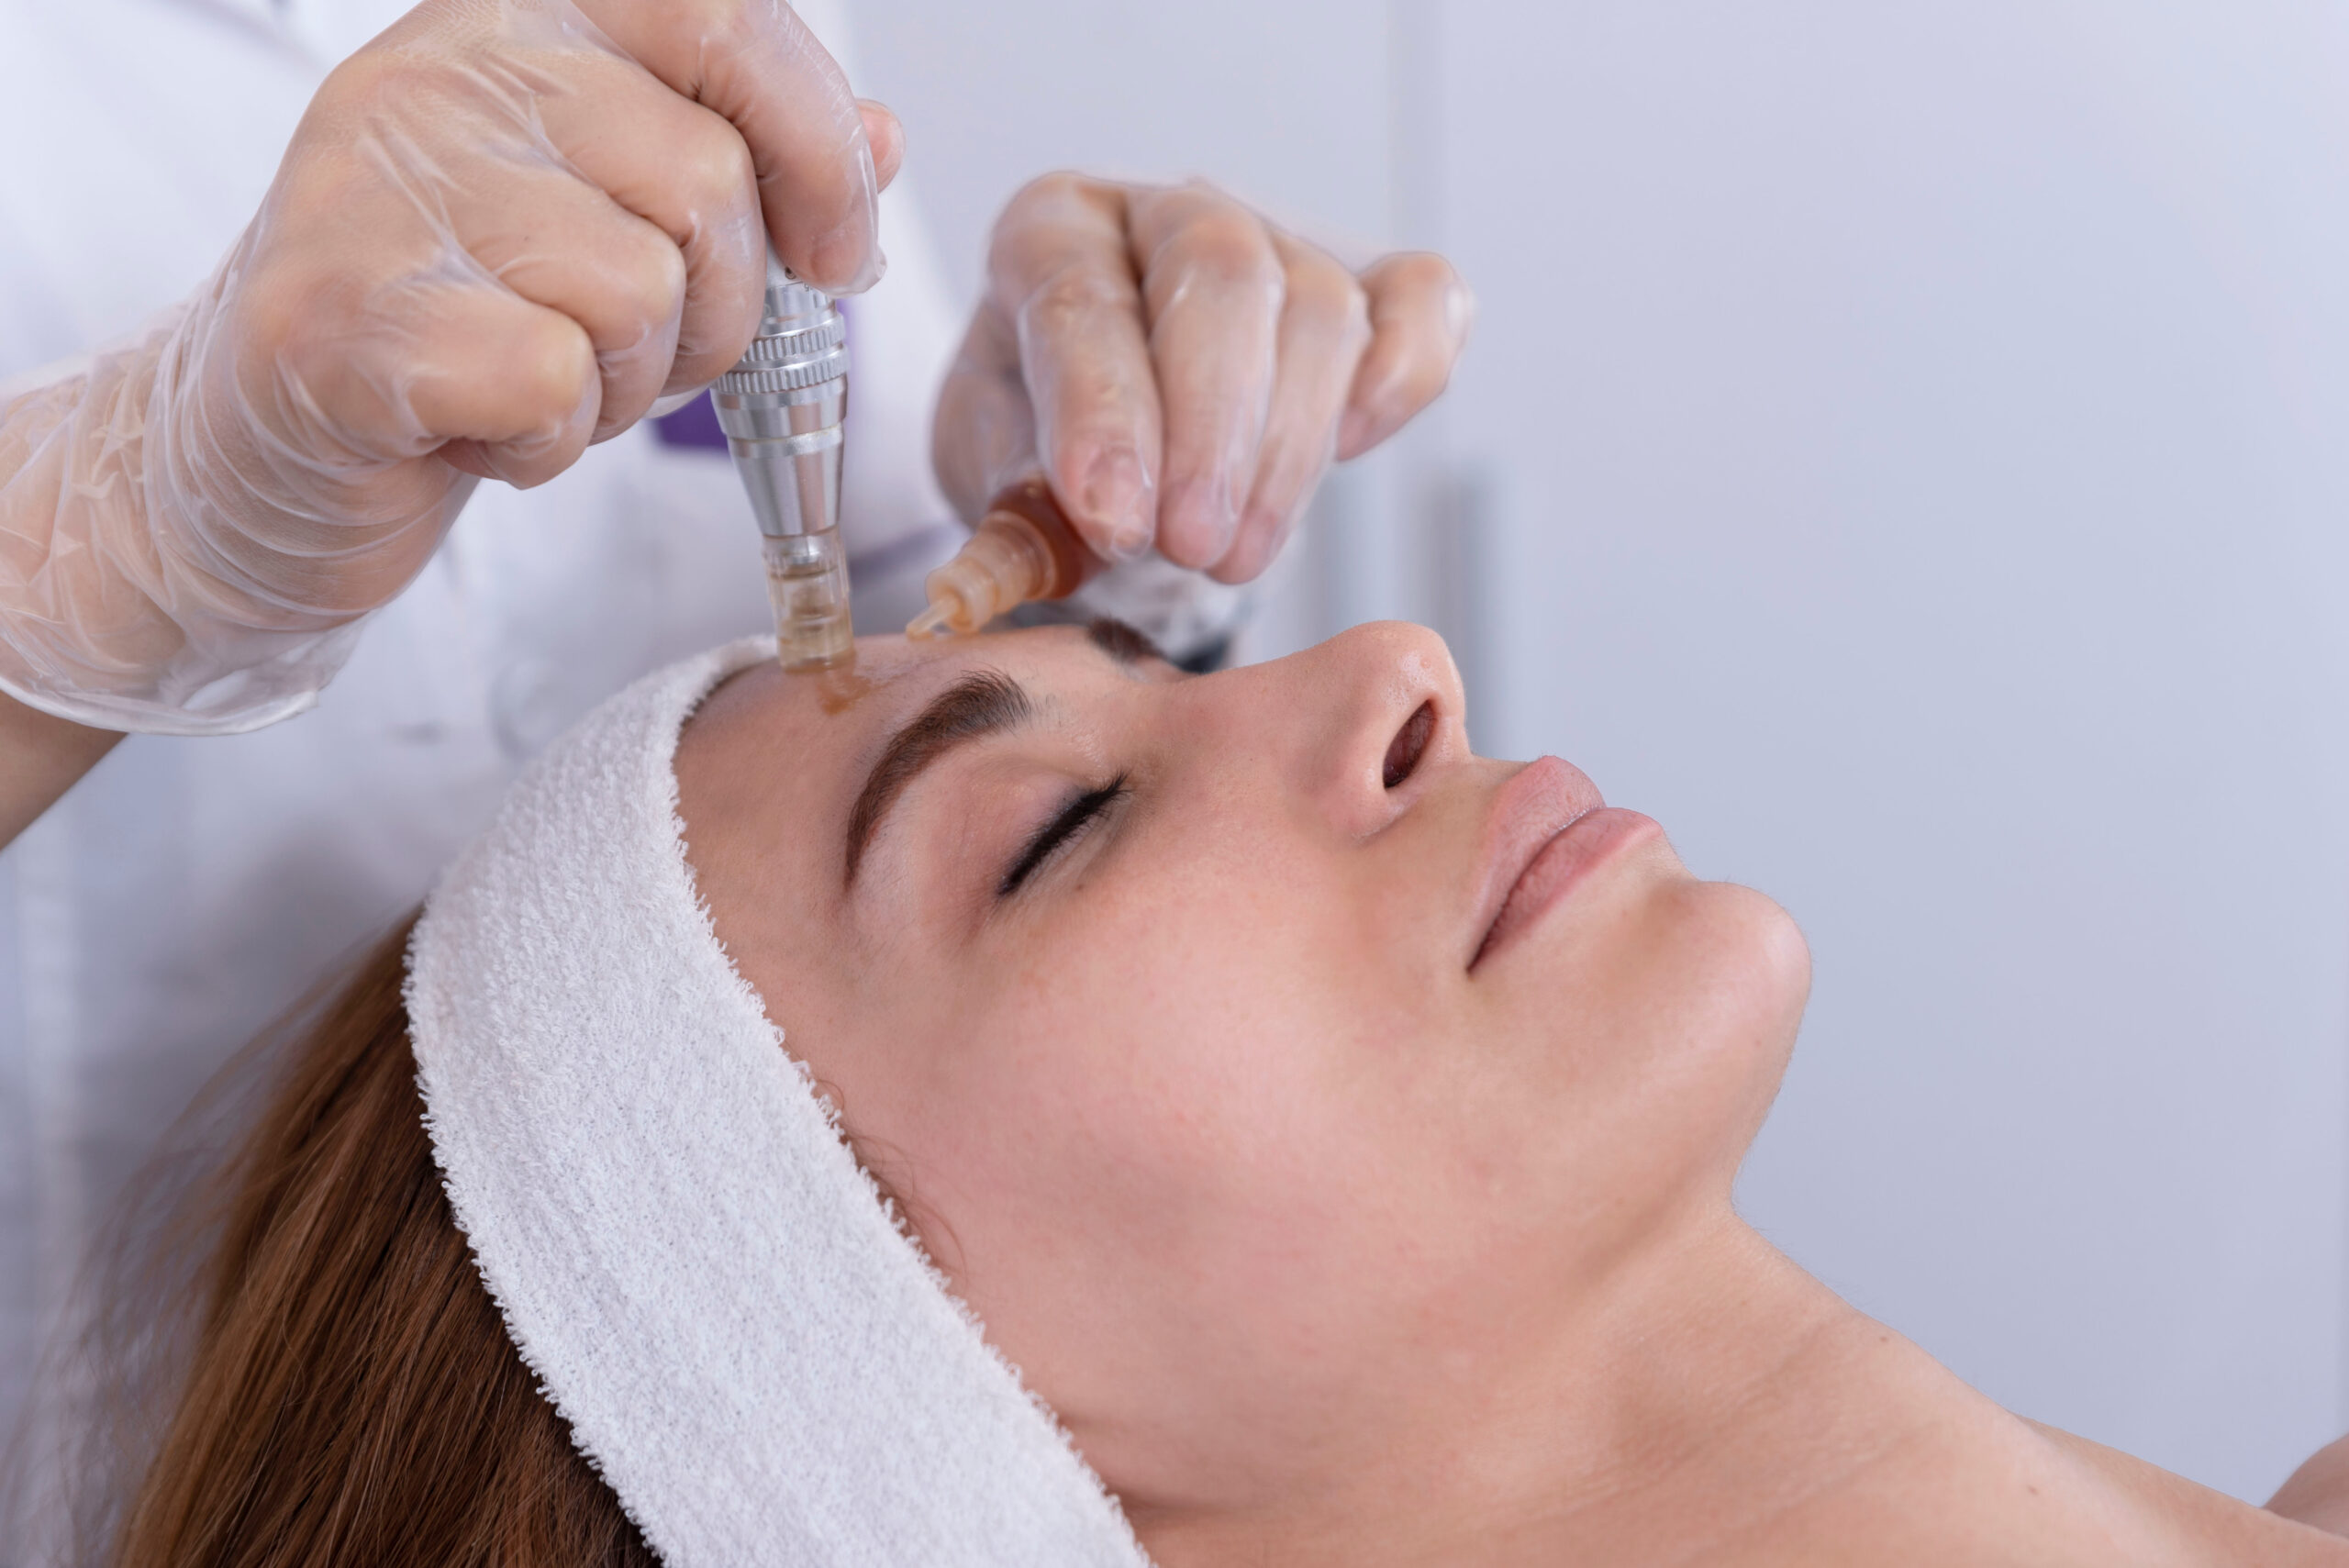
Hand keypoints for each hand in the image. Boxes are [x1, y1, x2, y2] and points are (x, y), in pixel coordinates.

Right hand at [0, 0, 899, 731]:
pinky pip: (552, 383)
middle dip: (711, 311)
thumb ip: (744, 166)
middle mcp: (441, 70)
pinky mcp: (342, 318)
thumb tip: (878, 140)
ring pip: (637, 292)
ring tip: (536, 379)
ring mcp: (376, 186)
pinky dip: (545, 444)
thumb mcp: (613, 220)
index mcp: (521, 19)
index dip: (818, 149)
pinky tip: (480, 428)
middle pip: (706, 185)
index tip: (835, 257)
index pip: (725, 15)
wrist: (261, 449)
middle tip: (623, 350)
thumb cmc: (460, 327)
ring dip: (621, 384)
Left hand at [932, 174, 1471, 585]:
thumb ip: (1018, 523)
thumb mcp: (1007, 489)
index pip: (1082, 296)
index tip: (1117, 522)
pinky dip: (1407, 368)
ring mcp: (1277, 236)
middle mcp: (1163, 212)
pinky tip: (1356, 444)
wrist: (1124, 464)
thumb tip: (1023, 569)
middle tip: (1193, 549)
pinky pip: (1421, 297)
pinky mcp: (1369, 282)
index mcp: (1050, 234)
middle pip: (1220, 272)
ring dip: (1286, 450)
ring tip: (1233, 557)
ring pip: (1316, 306)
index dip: (1104, 414)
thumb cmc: (1054, 459)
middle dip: (1214, 428)